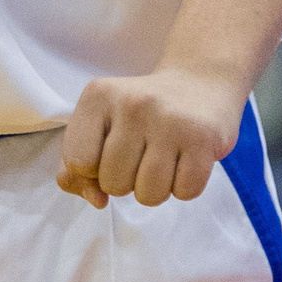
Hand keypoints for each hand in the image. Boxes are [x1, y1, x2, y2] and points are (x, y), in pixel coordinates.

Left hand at [57, 67, 247, 207]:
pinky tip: (186, 159)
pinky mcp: (204, 137)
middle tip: (143, 152)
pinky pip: (184, 192)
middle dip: (127, 180)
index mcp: (99, 96)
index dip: (93, 169)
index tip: (111, 149)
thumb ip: (77, 165)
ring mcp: (170, 120)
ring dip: (156, 188)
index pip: (78, 163)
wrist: (200, 81)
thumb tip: (97, 200)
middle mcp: (133, 104)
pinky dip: (184, 186)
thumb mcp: (100, 124)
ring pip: (148, 195)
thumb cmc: (142, 113)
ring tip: (164, 158)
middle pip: (113, 184)